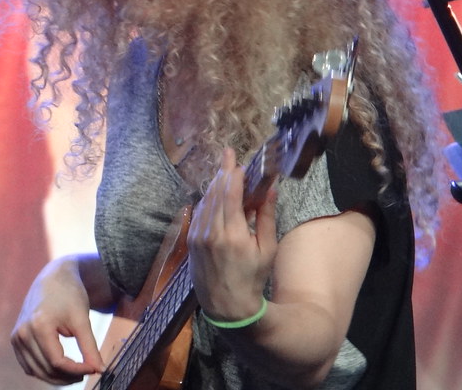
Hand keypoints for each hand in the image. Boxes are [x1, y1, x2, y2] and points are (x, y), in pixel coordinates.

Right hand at [10, 255, 104, 384]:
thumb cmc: (70, 295)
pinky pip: (28, 365)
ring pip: (35, 371)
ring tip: (76, 373)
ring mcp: (16, 337)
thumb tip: (100, 370)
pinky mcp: (15, 339)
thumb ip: (90, 347)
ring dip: (55, 377)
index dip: (76, 370)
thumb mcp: (82, 319)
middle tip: (87, 372)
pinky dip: (44, 371)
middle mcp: (23, 333)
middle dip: (67, 376)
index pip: (57, 361)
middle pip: (45, 368)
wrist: (53, 278)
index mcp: (39, 325)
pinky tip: (61, 369)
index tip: (94, 370)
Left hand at [187, 147, 277, 321]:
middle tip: (229, 155)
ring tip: (224, 171)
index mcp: (233, 234)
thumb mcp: (267, 249)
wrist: (228, 307)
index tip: (238, 160)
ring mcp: (198, 236)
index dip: (233, 172)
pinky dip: (207, 199)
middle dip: (223, 171)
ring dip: (214, 184)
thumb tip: (270, 188)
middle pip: (215, 191)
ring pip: (205, 200)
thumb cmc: (253, 278)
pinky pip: (199, 212)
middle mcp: (212, 232)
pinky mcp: (191, 241)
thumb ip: (267, 216)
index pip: (230, 192)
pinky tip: (215, 193)